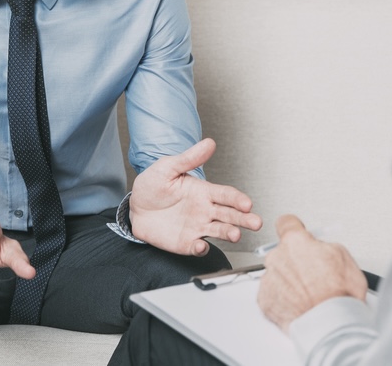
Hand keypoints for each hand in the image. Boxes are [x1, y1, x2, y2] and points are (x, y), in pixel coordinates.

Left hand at [129, 138, 262, 255]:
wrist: (135, 207)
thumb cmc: (153, 185)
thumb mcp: (168, 167)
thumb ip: (189, 158)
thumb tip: (209, 143)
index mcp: (204, 192)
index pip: (227, 195)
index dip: (238, 199)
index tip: (247, 203)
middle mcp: (205, 210)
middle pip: (230, 215)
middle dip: (245, 219)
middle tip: (256, 222)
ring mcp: (197, 227)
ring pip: (219, 231)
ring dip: (229, 233)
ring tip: (236, 235)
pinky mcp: (186, 243)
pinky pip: (197, 247)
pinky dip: (201, 248)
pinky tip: (201, 245)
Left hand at [257, 214, 367, 330]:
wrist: (329, 324)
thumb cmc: (338, 293)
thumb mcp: (343, 255)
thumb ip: (323, 245)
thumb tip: (318, 247)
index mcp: (295, 242)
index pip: (286, 223)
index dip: (294, 228)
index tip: (297, 233)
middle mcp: (277, 258)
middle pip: (282, 252)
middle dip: (295, 260)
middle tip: (312, 274)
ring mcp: (269, 279)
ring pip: (277, 274)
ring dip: (289, 281)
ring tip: (308, 294)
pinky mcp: (264, 300)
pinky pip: (272, 294)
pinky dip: (282, 298)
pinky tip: (299, 304)